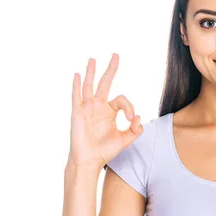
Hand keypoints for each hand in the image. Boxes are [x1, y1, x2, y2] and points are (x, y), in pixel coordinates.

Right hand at [68, 53, 142, 168]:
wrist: (89, 160)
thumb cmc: (105, 150)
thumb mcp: (125, 139)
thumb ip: (135, 129)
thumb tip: (139, 116)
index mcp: (109, 111)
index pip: (122, 99)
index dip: (129, 106)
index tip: (131, 117)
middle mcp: (98, 106)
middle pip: (105, 83)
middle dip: (111, 69)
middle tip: (116, 55)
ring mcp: (87, 108)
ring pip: (89, 86)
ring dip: (91, 72)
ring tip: (93, 59)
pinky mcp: (78, 113)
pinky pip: (77, 96)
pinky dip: (77, 85)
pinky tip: (77, 75)